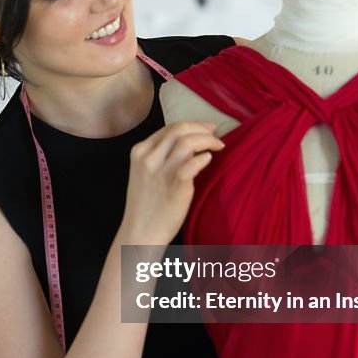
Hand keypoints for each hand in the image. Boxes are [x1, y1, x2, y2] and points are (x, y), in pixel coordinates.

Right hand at [122, 121, 224, 242]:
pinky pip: (193, 164)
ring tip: (218, 146)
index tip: (206, 129)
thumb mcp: (144, 172)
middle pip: (180, 129)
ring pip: (188, 142)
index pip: (170, 127)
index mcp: (140, 151)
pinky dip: (204, 158)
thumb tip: (190, 139)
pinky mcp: (175, 186)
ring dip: (207, 140)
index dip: (193, 125)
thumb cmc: (146, 203)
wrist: (140, 232)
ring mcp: (161, 172)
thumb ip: (161, 155)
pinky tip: (209, 159)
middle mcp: (148, 158)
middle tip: (215, 135)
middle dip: (202, 128)